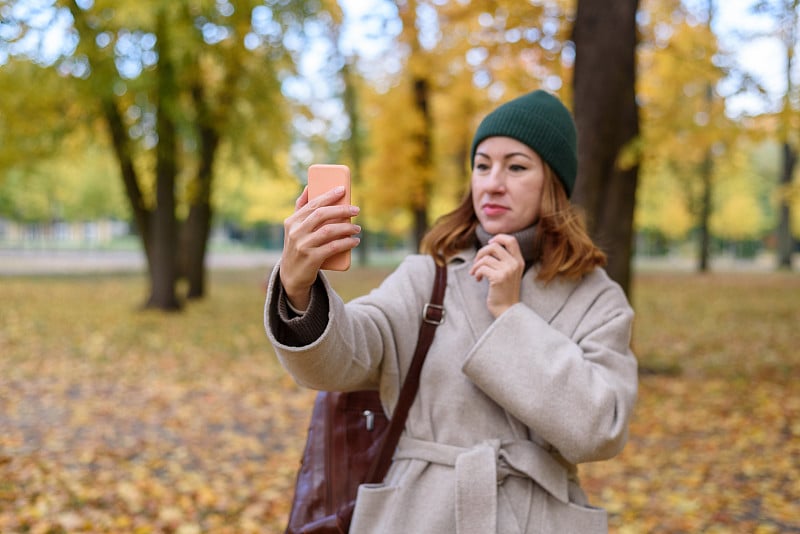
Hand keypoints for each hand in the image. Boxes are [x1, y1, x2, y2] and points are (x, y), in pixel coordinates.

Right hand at [279, 186, 360, 309]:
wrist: (291, 276)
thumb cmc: (297, 247)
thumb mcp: (294, 228)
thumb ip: (301, 208)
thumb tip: (309, 186)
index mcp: (292, 221)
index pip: (312, 204)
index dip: (328, 195)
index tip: (343, 190)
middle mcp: (296, 232)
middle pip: (321, 215)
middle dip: (341, 210)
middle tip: (356, 210)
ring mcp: (303, 246)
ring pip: (329, 231)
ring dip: (346, 227)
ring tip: (357, 228)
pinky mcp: (311, 259)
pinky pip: (333, 247)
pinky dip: (346, 243)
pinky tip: (355, 241)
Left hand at [469, 233, 524, 317]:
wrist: (507, 310)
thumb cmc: (504, 292)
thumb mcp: (509, 273)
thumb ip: (504, 260)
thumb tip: (488, 246)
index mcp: (519, 261)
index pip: (511, 240)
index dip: (498, 237)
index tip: (488, 243)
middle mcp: (515, 264)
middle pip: (494, 246)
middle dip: (481, 252)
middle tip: (477, 262)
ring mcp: (507, 271)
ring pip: (485, 258)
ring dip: (476, 265)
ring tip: (476, 274)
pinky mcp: (498, 278)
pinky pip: (482, 268)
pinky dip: (477, 273)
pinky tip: (478, 279)